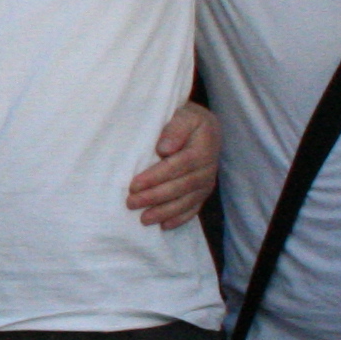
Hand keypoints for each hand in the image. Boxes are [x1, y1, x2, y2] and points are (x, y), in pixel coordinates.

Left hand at [126, 99, 218, 229]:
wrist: (201, 125)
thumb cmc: (185, 117)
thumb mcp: (183, 113)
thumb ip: (175, 128)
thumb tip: (164, 149)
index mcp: (204, 145)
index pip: (179, 165)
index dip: (157, 176)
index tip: (134, 185)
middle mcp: (209, 166)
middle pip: (182, 186)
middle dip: (155, 196)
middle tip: (131, 203)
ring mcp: (208, 181)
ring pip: (187, 200)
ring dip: (165, 211)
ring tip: (143, 219)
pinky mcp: (203, 192)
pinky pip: (194, 208)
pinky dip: (179, 218)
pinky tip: (164, 225)